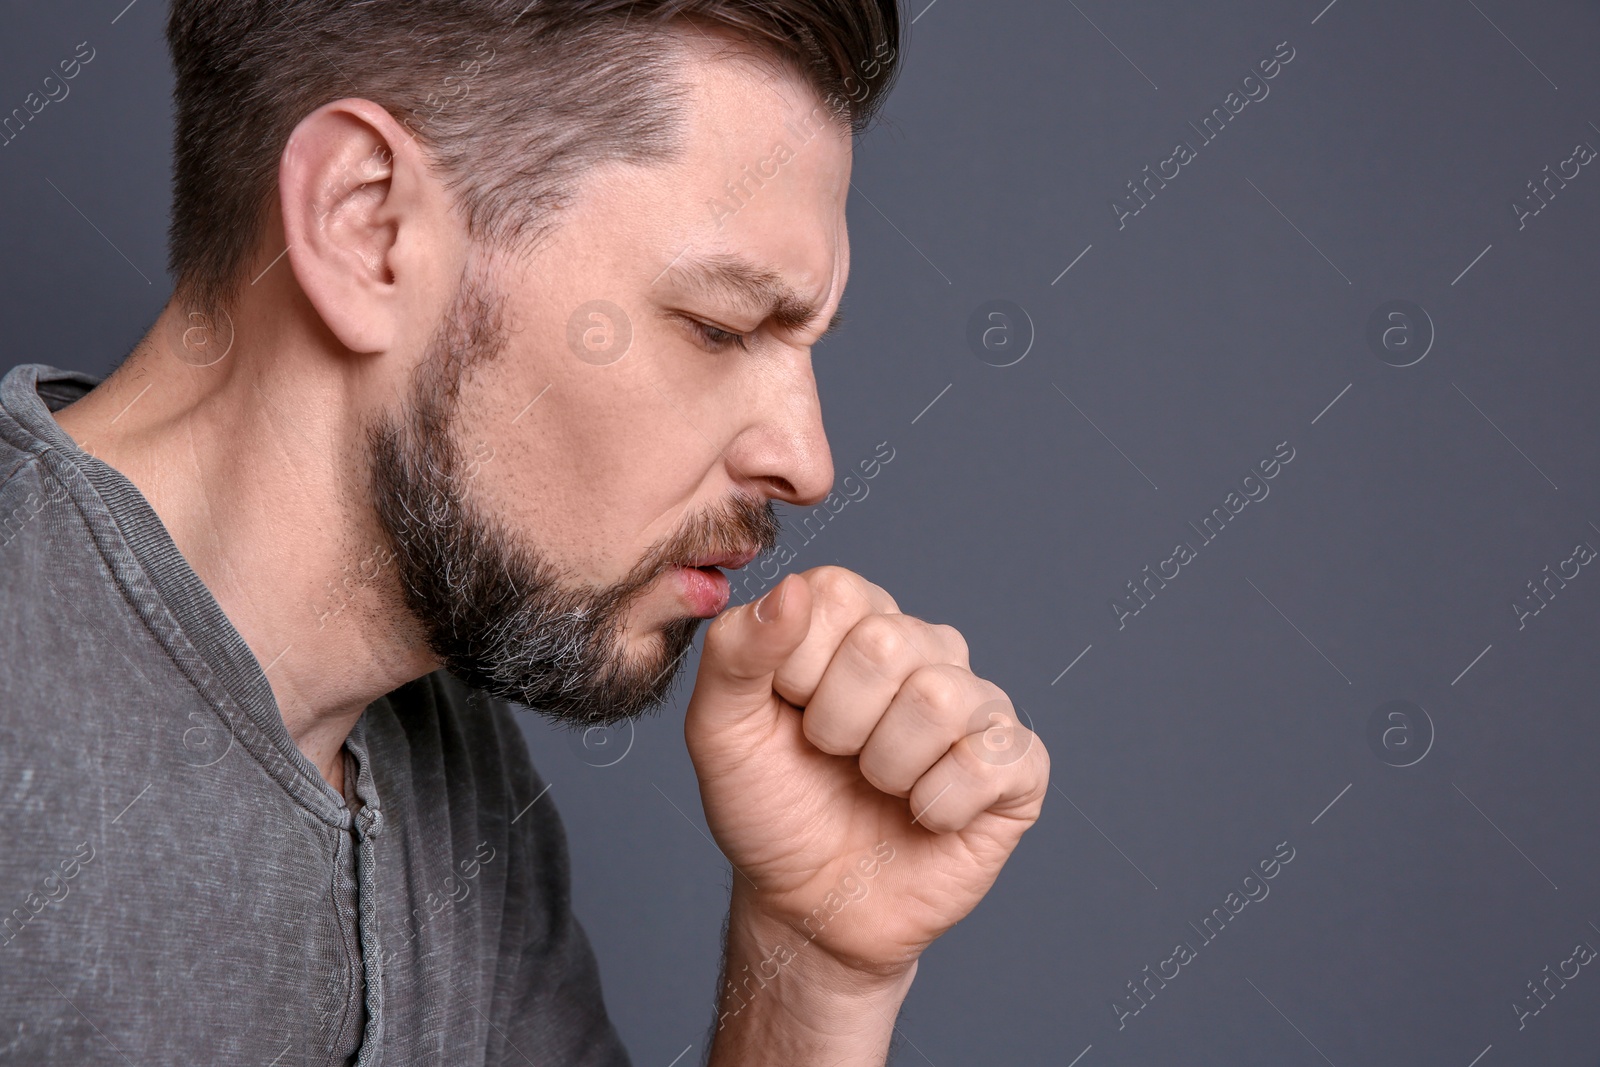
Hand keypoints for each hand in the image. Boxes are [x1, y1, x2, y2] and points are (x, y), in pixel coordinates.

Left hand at [684, 565, 1049, 981]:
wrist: (810, 905)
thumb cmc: (770, 809)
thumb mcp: (720, 731)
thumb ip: (735, 652)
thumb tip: (792, 592)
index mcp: (855, 620)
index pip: (837, 593)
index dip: (796, 668)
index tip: (788, 714)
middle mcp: (923, 647)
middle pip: (886, 643)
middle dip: (836, 724)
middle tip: (833, 758)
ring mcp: (976, 704)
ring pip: (938, 699)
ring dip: (885, 768)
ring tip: (876, 787)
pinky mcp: (1017, 764)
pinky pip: (988, 762)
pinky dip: (937, 807)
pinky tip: (923, 815)